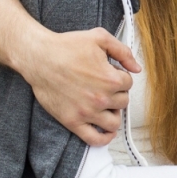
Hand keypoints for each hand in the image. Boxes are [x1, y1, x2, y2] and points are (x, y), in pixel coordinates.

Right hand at [17, 27, 140, 145]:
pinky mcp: (73, 122)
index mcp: (110, 79)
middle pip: (123, 102)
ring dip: (113, 113)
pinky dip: (104, 138)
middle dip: (117, 93)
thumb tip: (137, 68)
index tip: (111, 73)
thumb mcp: (99, 38)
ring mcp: (87, 113)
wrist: (39, 58)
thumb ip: (123, 52)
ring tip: (106, 105)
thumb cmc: (67, 46)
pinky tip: (106, 131)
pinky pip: (95, 139)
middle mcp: (101, 98)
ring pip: (114, 122)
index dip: (120, 76)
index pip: (128, 83)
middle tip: (105, 86)